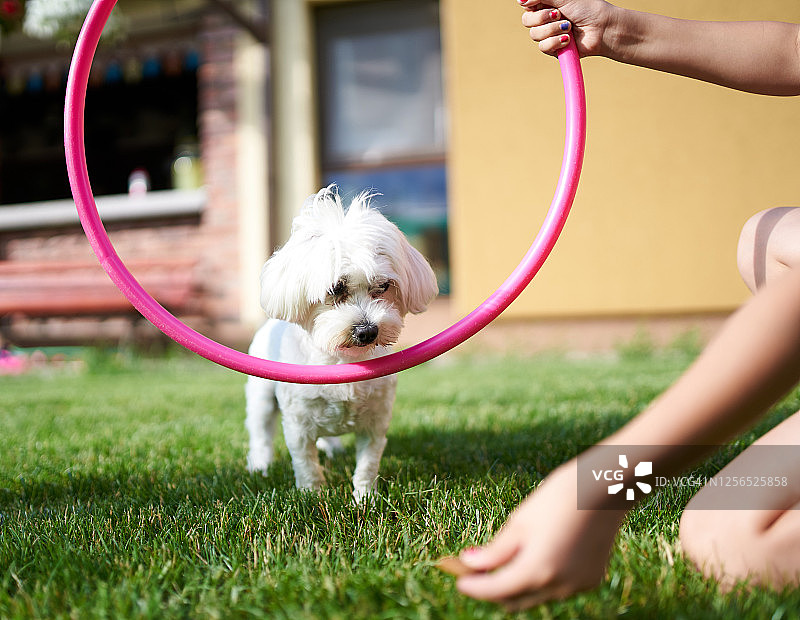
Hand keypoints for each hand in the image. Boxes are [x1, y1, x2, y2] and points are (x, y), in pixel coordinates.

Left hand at [455, 460, 624, 610]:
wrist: (605, 488)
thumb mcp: (520, 522)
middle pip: (514, 599)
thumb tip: (470, 563)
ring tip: (503, 562)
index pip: (495, 590)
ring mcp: (576, 586)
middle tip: (476, 572)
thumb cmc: (558, 498)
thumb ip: (495, 550)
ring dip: (517, 585)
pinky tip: (535, 556)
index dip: (474, 587)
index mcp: (536, 570)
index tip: (460, 580)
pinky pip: (557, 587)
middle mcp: (557, 585)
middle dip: (493, 589)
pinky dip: (540, 579)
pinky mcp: (590, 579)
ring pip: (536, 596)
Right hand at [518, 0, 614, 57]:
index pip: (527, 5)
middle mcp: (546, 19)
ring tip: (569, 27)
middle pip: (526, 20)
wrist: (602, 29)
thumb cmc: (587, 9)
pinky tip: (568, 40)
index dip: (529, 5)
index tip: (537, 3)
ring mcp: (549, 34)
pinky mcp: (553, 49)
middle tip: (559, 14)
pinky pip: (543, 47)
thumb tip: (521, 1)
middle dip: (542, 18)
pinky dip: (555, 42)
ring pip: (535, 35)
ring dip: (552, 30)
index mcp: (547, 4)